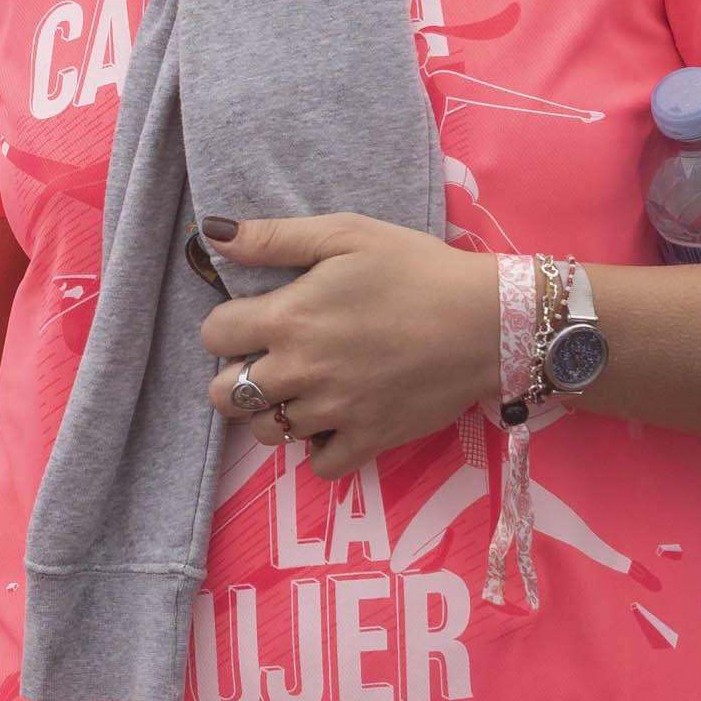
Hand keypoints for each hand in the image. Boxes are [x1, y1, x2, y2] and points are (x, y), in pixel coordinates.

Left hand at [195, 216, 498, 478]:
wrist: (487, 320)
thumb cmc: (416, 269)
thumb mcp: (346, 234)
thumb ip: (275, 237)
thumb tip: (213, 234)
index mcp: (290, 317)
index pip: (214, 335)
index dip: (225, 325)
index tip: (250, 320)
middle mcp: (302, 370)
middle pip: (225, 395)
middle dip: (234, 377)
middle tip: (265, 362)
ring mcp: (334, 412)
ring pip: (266, 432)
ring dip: (272, 412)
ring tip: (298, 390)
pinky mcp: (369, 440)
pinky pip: (319, 465)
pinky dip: (317, 448)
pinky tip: (331, 421)